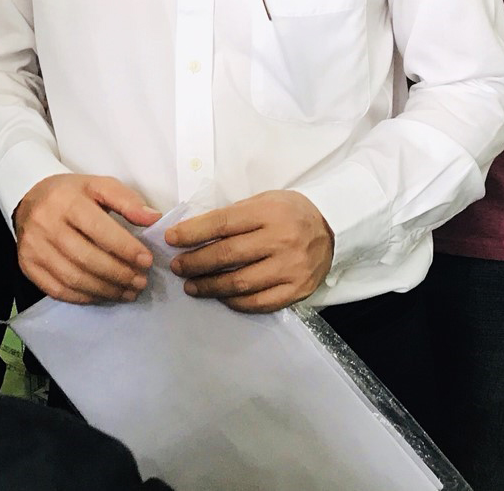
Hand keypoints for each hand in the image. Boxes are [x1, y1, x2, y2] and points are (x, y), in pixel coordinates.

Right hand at [13, 174, 159, 304]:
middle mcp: (45, 224)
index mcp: (66, 200)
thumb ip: (127, 201)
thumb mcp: (99, 185)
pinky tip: (104, 294)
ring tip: (128, 291)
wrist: (30, 198)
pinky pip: (58, 290)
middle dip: (119, 274)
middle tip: (141, 281)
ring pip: (73, 278)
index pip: (99, 229)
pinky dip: (85, 297)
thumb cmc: (71, 194)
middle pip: (86, 258)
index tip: (147, 260)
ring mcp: (33, 247)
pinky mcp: (27, 266)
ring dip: (105, 290)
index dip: (125, 248)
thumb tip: (153, 218)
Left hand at [166, 190, 333, 312]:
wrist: (332, 228)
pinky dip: (235, 302)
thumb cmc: (289, 212)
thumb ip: (232, 217)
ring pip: (240, 283)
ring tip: (192, 286)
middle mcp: (281, 240)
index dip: (193, 232)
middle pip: (228, 255)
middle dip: (196, 262)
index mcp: (269, 213)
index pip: (222, 223)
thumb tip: (191, 233)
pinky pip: (259, 302)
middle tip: (177, 267)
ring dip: (210, 286)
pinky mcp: (296, 290)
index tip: (171, 239)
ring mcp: (290, 268)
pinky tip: (221, 297)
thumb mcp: (262, 202)